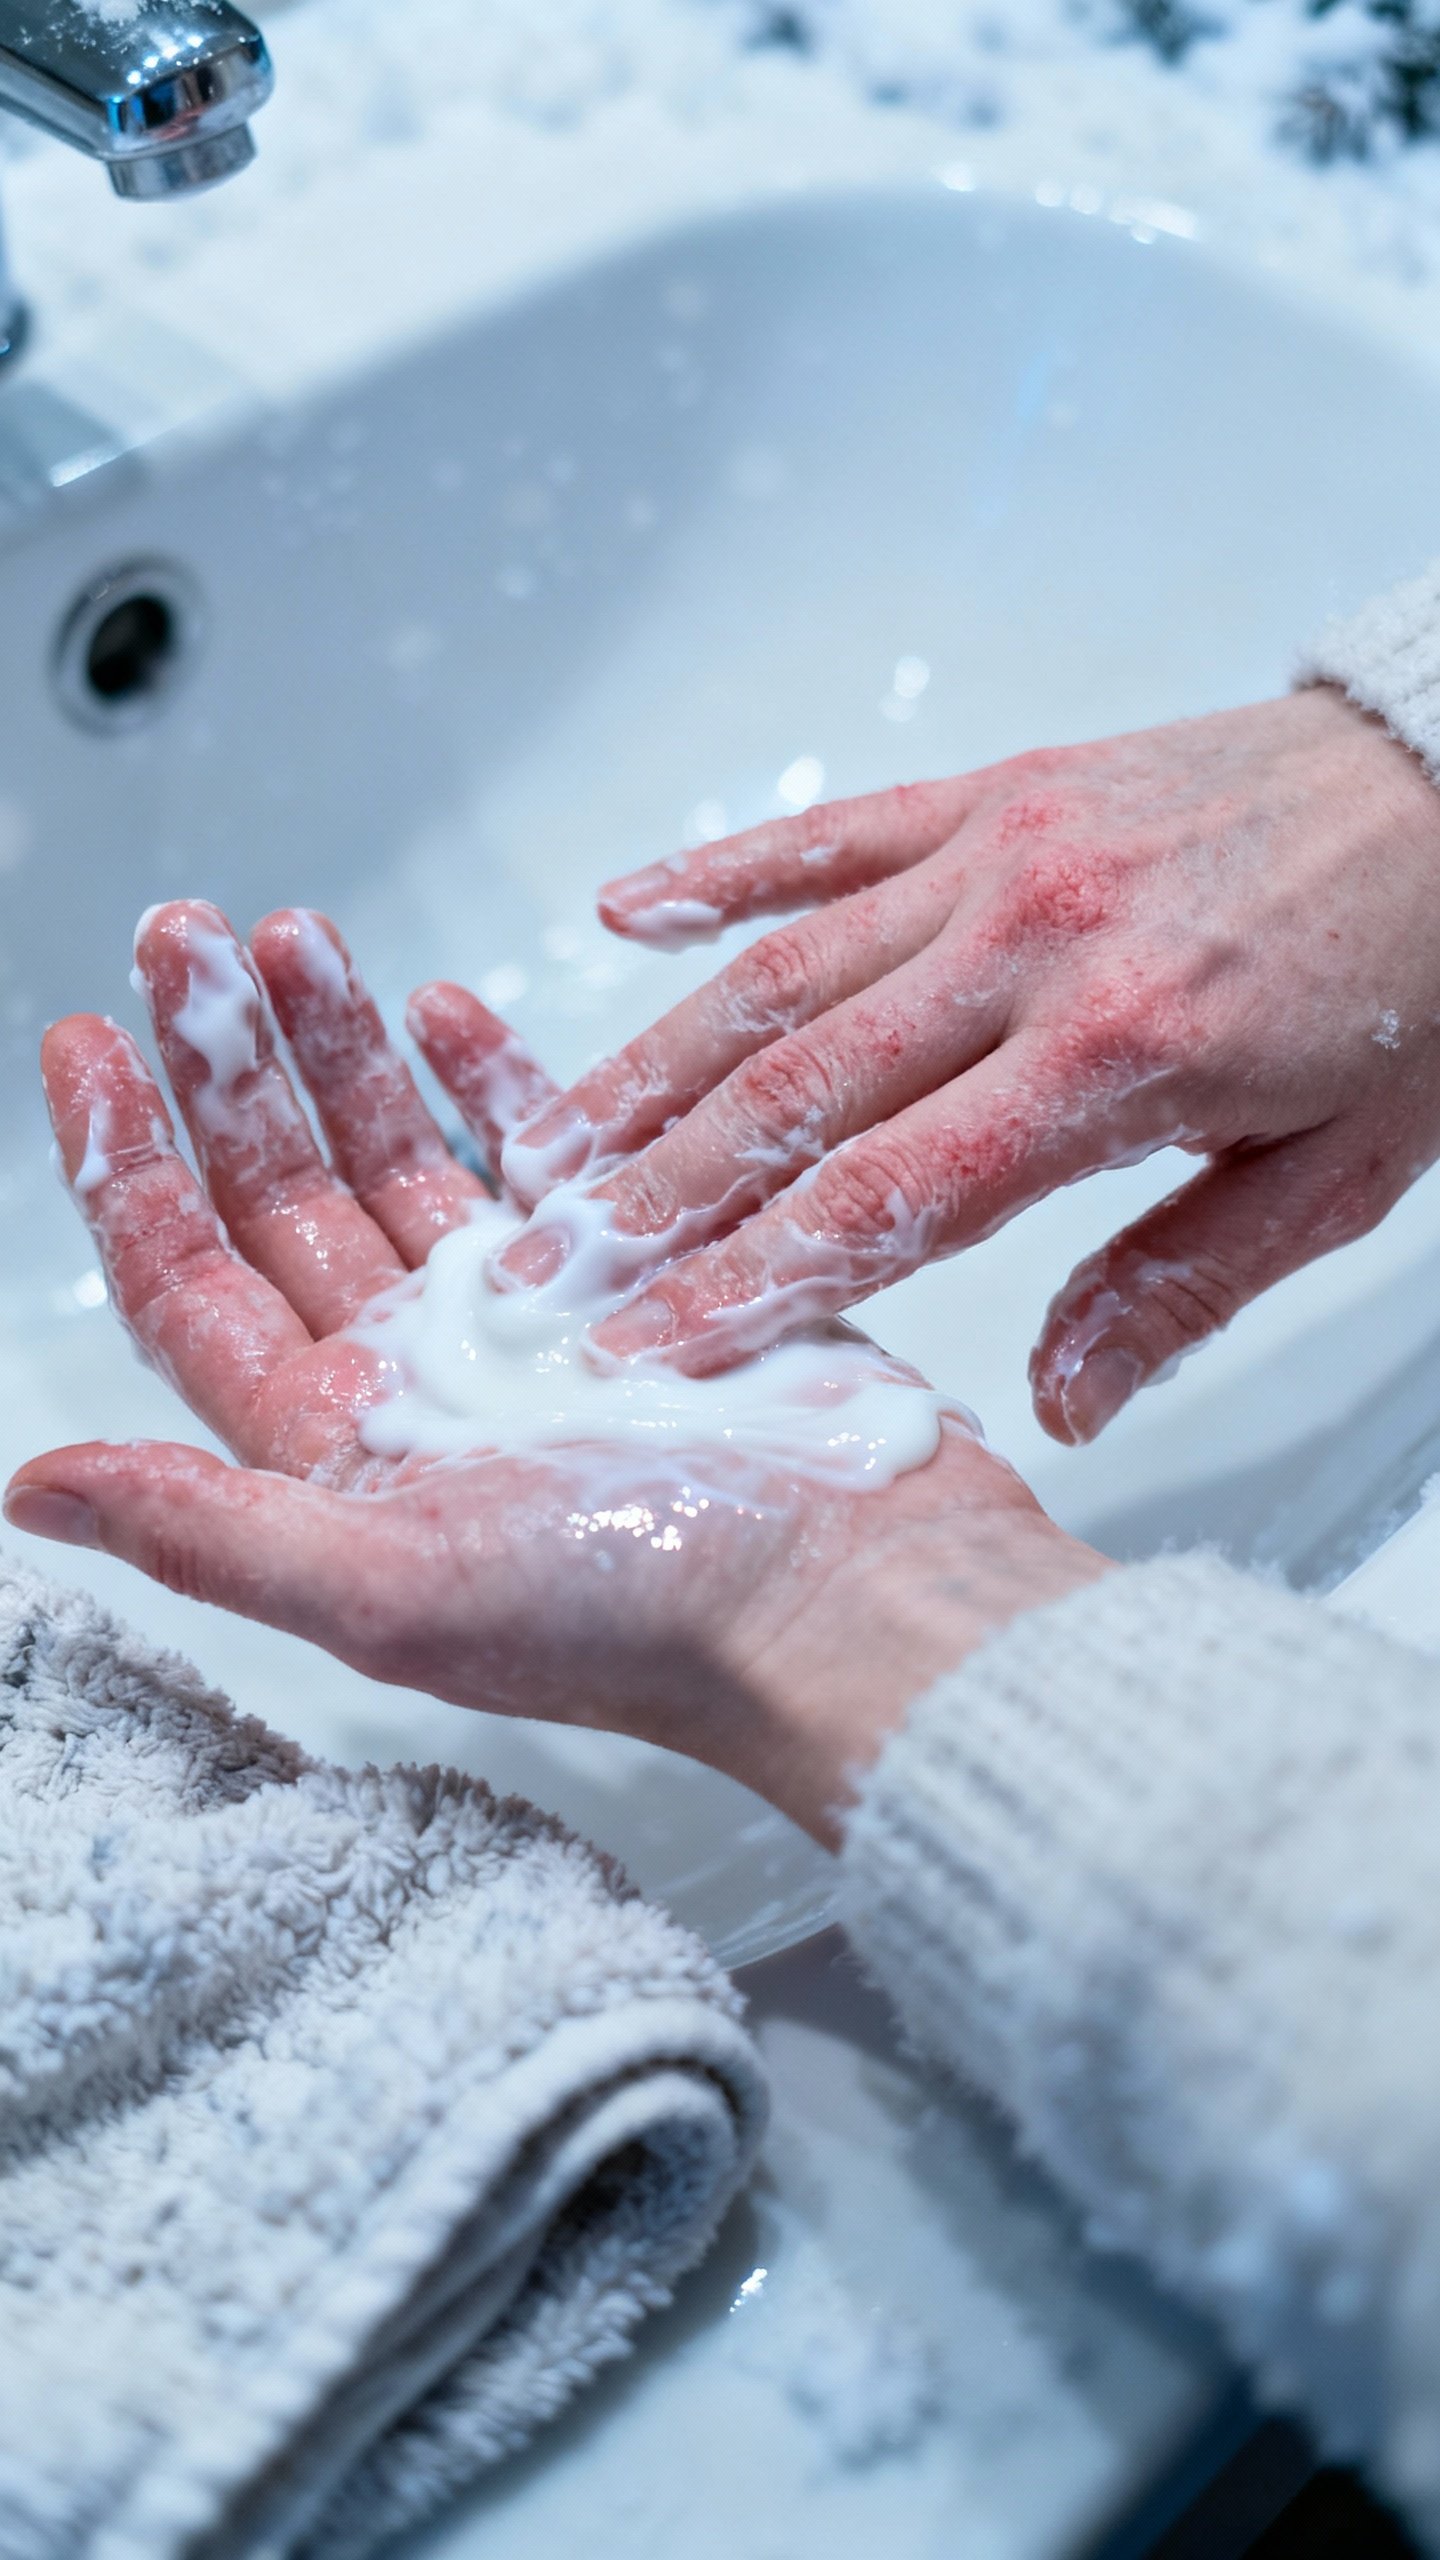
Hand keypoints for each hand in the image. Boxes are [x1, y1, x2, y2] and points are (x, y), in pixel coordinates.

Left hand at [2, 902, 1103, 1843]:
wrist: (851, 1594)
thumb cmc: (635, 1617)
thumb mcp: (390, 1589)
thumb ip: (208, 1529)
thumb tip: (28, 1489)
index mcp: (339, 1452)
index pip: (192, 1284)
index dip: (129, 1162)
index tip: (87, 1041)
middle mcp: (417, 1379)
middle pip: (283, 1193)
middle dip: (230, 1061)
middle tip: (186, 935)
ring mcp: (524, 1320)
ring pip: (396, 1155)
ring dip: (339, 1045)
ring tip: (294, 933)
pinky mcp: (635, 1272)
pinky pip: (537, 1154)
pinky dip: (487, 1076)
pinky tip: (439, 1005)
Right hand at [497, 688, 1439, 1441]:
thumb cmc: (1417, 985)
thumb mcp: (1335, 1176)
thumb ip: (1179, 1288)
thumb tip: (1052, 1401)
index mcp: (1116, 1058)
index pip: (883, 1200)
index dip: (745, 1285)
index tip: (645, 1350)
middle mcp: (1030, 945)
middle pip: (793, 1092)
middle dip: (653, 1196)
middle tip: (543, 1269)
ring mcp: (1000, 853)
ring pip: (778, 970)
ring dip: (647, 1066)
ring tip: (544, 1148)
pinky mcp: (995, 788)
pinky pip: (826, 833)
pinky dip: (716, 876)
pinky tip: (618, 913)